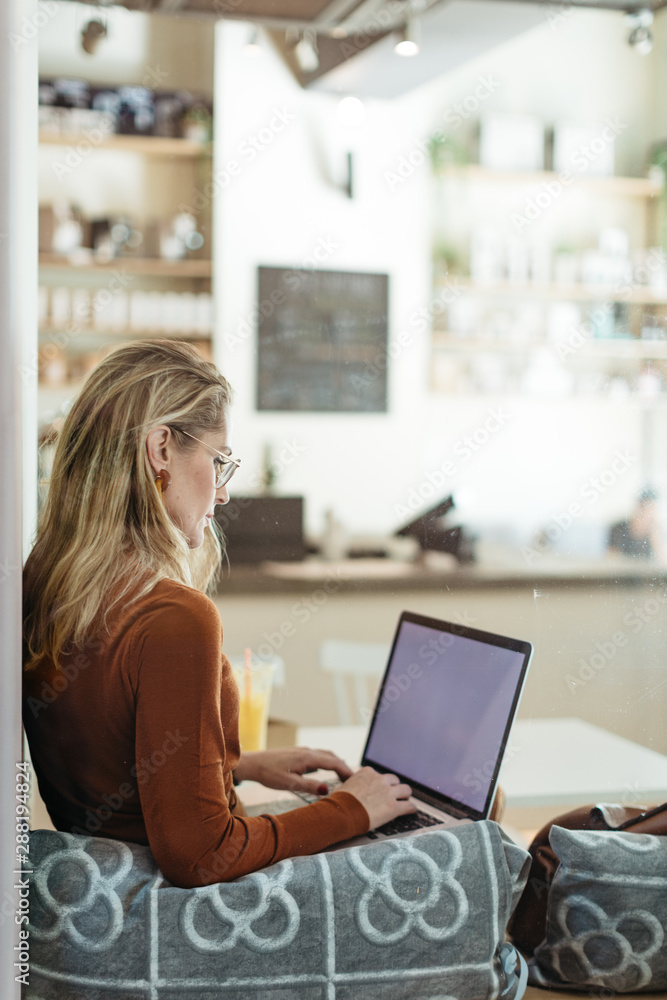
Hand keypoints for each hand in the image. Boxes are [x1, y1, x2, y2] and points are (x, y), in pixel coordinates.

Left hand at [234, 746, 353, 794]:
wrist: (253, 763)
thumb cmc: (268, 774)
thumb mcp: (289, 783)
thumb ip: (309, 786)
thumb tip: (327, 789)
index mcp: (307, 758)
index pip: (332, 762)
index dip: (345, 770)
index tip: (355, 779)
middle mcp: (307, 751)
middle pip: (331, 756)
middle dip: (343, 766)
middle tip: (353, 779)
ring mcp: (302, 751)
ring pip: (324, 754)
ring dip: (335, 763)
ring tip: (342, 775)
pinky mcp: (297, 753)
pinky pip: (317, 755)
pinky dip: (327, 761)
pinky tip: (325, 769)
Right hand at [339, 767, 415, 829]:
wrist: (341, 815)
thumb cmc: (339, 803)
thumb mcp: (344, 786)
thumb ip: (353, 783)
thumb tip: (351, 787)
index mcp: (368, 772)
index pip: (380, 775)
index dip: (382, 784)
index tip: (382, 789)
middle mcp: (380, 779)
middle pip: (395, 780)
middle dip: (395, 788)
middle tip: (395, 795)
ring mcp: (388, 793)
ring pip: (406, 790)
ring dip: (405, 796)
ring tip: (405, 801)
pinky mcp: (394, 807)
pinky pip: (409, 806)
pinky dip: (411, 808)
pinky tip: (411, 811)